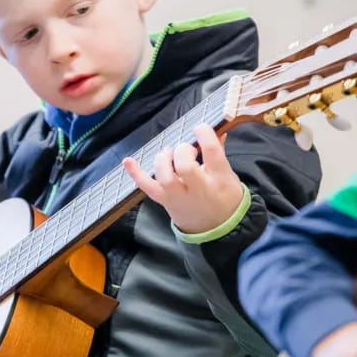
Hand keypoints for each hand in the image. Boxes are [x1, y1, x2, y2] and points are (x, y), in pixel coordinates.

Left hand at [122, 123, 242, 233]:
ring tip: (168, 154)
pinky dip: (136, 173)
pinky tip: (127, 160)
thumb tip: (218, 129)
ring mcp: (178, 197)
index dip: (204, 135)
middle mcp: (198, 190)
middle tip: (185, 150)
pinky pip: (147, 187)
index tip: (199, 128)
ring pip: (165, 177)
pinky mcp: (164, 200)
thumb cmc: (223, 196)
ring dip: (163, 160)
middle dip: (183, 152)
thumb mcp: (228, 175)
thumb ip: (218, 152)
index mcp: (219, 179)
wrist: (215, 228)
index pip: (212, 153)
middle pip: (186, 167)